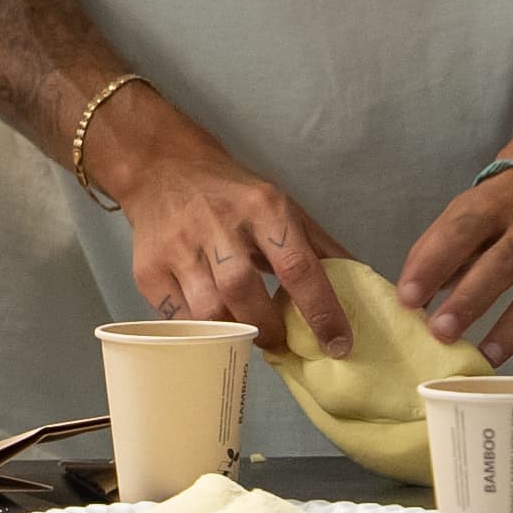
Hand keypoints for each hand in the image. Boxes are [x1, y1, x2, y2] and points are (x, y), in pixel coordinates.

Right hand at [98, 105, 353, 355]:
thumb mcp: (281, 204)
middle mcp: (219, 223)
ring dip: (234, 332)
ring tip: (247, 334)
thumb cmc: (232, 192)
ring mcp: (178, 247)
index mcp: (262, 206)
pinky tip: (214, 328)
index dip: (322, 311)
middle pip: (244, 290)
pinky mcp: (148, 269)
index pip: (297, 265)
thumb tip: (364, 288)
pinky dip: (201, 332)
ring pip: (208, 308)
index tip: (339, 345)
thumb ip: (320, 247)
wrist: (161, 167)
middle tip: (281, 341)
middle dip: (269, 328)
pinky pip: (178, 317)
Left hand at [397, 165, 512, 368]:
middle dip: (469, 302)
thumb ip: (435, 251)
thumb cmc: (500, 210)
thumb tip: (409, 300)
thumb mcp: (465, 214)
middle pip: (500, 264)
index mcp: (492, 206)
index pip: (459, 234)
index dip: (432, 266)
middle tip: (441, 333)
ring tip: (484, 357)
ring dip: (509, 329)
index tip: (408, 300)